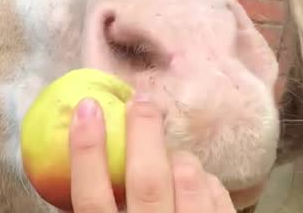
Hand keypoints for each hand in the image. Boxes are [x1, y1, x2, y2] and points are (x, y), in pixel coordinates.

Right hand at [65, 94, 236, 212]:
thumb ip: (94, 204)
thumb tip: (83, 158)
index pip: (91, 196)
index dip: (86, 150)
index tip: (86, 107)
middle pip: (147, 180)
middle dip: (143, 132)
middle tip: (139, 100)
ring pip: (188, 182)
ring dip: (179, 158)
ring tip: (169, 151)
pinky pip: (219, 197)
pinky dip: (206, 181)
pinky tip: (196, 181)